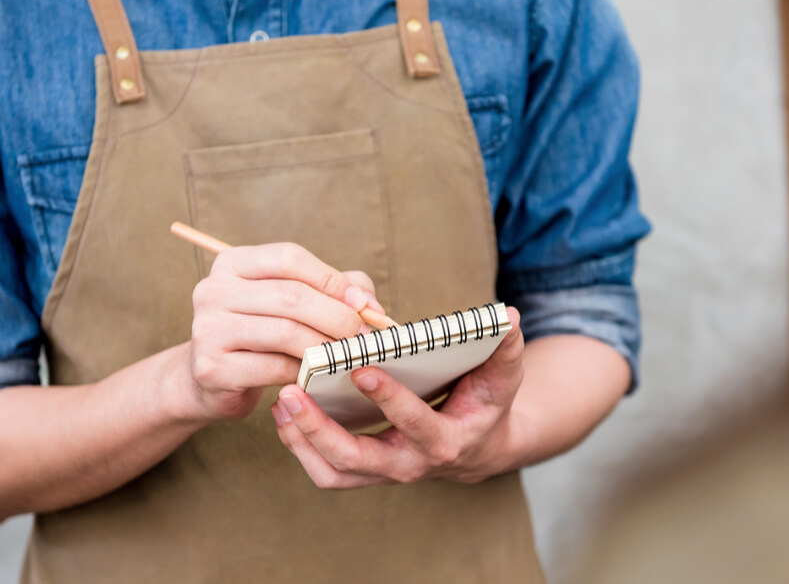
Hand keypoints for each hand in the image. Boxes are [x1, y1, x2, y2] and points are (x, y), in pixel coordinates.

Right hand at [180, 242, 381, 422]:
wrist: (213, 381)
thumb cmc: (263, 335)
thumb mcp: (294, 303)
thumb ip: (334, 292)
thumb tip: (370, 305)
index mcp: (232, 262)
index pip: (289, 258)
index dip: (332, 280)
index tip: (362, 304)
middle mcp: (213, 290)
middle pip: (291, 295)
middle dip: (337, 316)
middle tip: (362, 336)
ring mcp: (208, 329)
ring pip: (285, 331)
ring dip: (326, 346)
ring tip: (347, 356)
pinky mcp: (212, 368)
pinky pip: (274, 367)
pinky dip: (304, 372)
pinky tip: (317, 375)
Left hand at [271, 307, 529, 487]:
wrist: (477, 446)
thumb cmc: (485, 402)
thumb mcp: (503, 376)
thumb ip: (505, 347)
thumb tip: (507, 316)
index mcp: (445, 440)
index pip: (413, 423)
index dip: (388, 398)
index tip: (360, 369)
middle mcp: (411, 465)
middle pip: (356, 459)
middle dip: (319, 429)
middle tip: (291, 393)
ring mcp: (383, 473)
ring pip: (332, 471)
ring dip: (301, 439)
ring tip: (281, 402)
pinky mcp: (364, 473)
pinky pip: (325, 471)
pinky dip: (299, 445)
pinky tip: (284, 413)